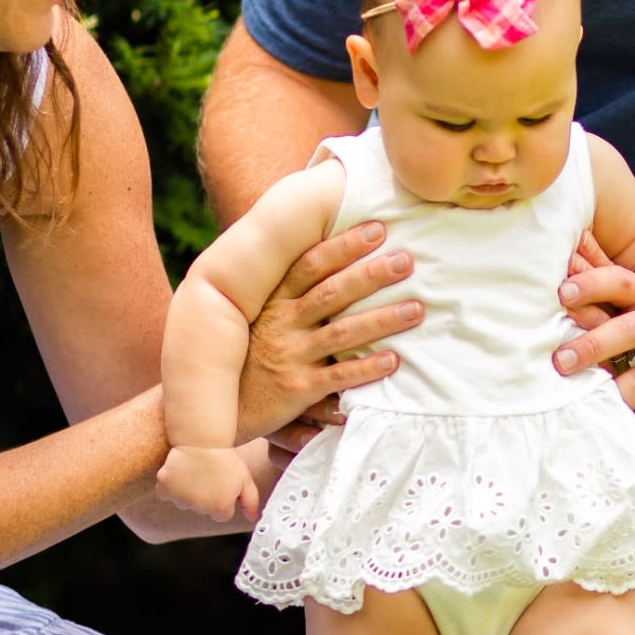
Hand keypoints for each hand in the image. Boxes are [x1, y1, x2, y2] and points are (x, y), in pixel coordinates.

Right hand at [158, 445, 260, 523]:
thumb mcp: (245, 479)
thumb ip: (250, 501)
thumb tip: (251, 518)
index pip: (222, 514)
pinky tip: (180, 472)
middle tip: (209, 474)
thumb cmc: (224, 457)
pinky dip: (170, 485)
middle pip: (202, 509)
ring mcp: (180, 499)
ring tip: (196, 471)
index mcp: (220, 508)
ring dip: (187, 492)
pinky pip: (165, 493)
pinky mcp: (164, 487)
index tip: (222, 483)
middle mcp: (199, 508)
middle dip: (206, 496)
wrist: (203, 438)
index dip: (223, 498)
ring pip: (183, 502)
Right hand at [237, 218, 419, 440]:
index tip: (376, 229)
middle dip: (370, 275)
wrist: (219, 405)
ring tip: (415, 310)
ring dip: (381, 320)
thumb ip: (292, 294)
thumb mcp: (261, 318)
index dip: (343, 245)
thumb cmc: (249, 355)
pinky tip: (393, 360)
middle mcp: (282, 324)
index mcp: (274, 302)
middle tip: (406, 261)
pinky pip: (337, 377)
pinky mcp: (296, 389)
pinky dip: (366, 368)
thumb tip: (329, 257)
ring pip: (342, 333)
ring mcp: (289, 356)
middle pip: (332, 293)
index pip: (310, 265)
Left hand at [556, 235, 634, 430]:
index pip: (621, 283)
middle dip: (591, 347)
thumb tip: (570, 249)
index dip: (592, 285)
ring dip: (610, 394)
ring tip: (581, 403)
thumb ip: (614, 278)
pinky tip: (613, 425)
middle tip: (560, 362)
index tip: (562, 293)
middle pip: (628, 332)